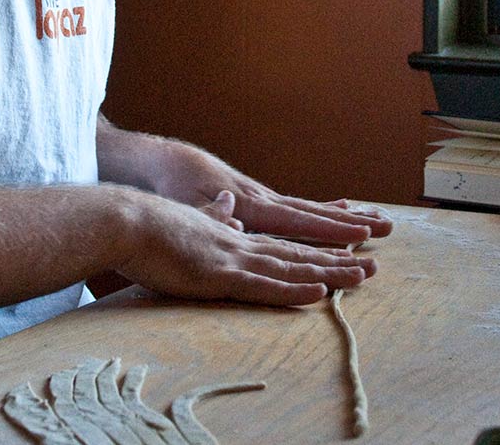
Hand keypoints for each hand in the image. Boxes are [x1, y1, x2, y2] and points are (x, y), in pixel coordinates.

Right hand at [115, 194, 376, 306]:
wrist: (125, 218)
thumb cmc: (149, 225)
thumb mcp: (189, 219)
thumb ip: (212, 217)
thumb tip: (227, 207)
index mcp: (234, 232)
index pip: (284, 240)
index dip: (317, 244)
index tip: (348, 246)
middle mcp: (241, 240)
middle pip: (298, 251)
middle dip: (337, 257)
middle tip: (374, 264)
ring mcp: (232, 255)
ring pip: (290, 265)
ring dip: (328, 270)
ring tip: (363, 274)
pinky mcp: (218, 272)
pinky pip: (263, 284)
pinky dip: (293, 288)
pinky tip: (318, 292)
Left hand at [152, 141, 393, 246]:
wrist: (167, 163)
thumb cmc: (175, 188)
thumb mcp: (189, 203)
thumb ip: (215, 216)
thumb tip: (242, 227)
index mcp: (252, 205)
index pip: (298, 219)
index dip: (330, 228)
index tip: (361, 233)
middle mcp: (265, 200)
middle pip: (315, 212)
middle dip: (352, 222)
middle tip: (388, 226)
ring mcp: (265, 198)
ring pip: (311, 209)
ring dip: (345, 216)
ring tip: (377, 220)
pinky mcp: (260, 200)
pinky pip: (298, 207)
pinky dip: (323, 210)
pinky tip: (341, 211)